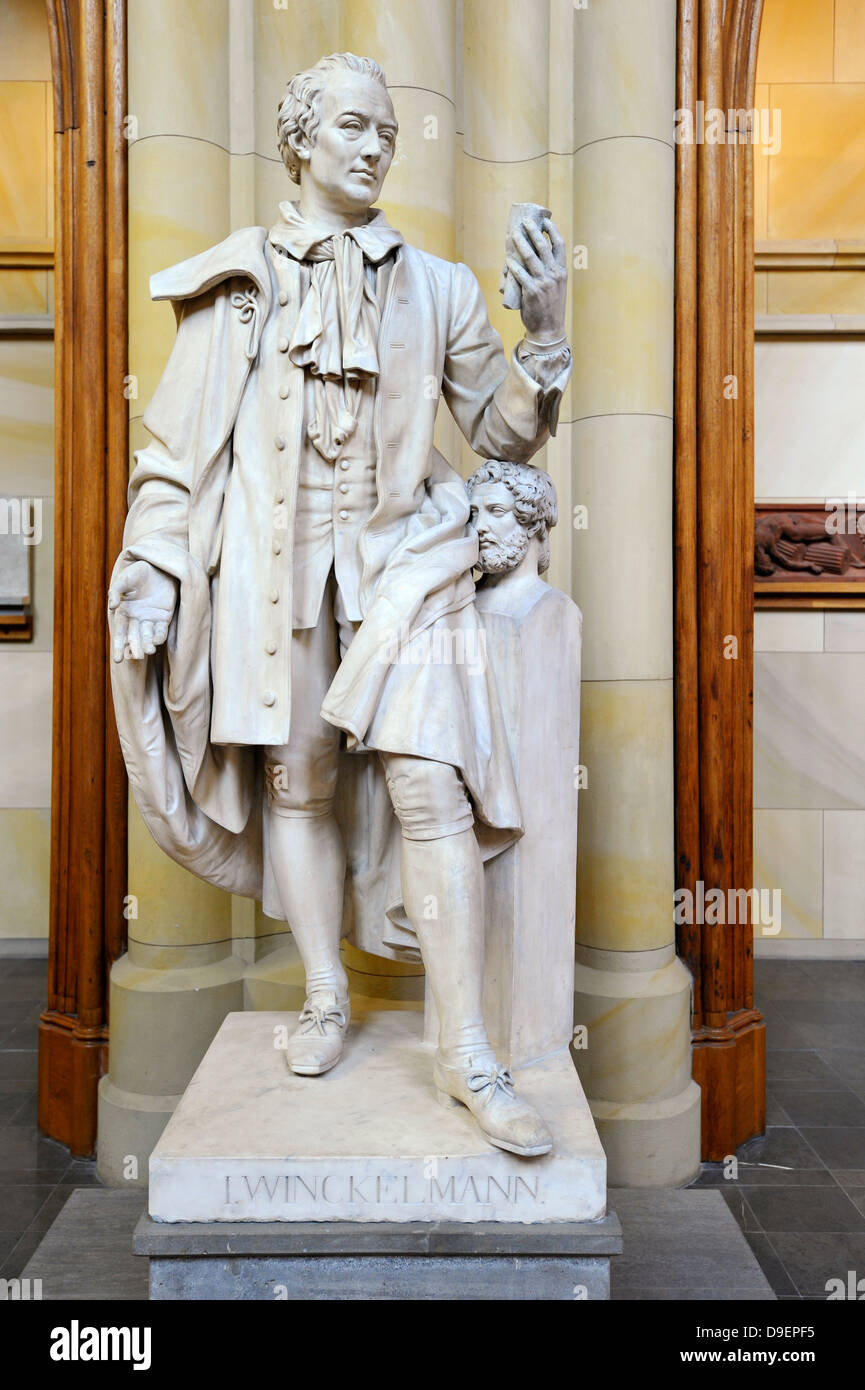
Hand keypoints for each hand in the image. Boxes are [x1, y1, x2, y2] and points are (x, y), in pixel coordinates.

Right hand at [108, 560, 176, 661]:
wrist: (159, 566)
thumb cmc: (138, 572)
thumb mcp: (125, 579)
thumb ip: (116, 591)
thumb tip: (111, 606)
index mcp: (123, 612)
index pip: (120, 632)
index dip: (118, 645)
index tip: (117, 660)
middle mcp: (136, 619)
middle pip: (134, 638)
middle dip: (135, 648)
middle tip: (137, 656)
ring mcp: (150, 619)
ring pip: (147, 637)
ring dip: (147, 645)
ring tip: (148, 651)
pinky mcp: (164, 618)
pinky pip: (161, 631)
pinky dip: (159, 637)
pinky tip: (156, 642)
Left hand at [506, 215, 566, 341]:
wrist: (548, 329)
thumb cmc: (549, 307)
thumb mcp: (556, 287)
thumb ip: (548, 272)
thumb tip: (529, 257)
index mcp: (562, 271)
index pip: (559, 244)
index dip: (552, 230)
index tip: (545, 220)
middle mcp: (554, 274)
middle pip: (543, 246)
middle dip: (533, 230)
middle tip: (525, 221)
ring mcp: (543, 282)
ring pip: (530, 257)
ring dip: (520, 243)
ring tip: (513, 234)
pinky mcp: (531, 291)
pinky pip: (520, 274)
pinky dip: (513, 265)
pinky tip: (507, 259)